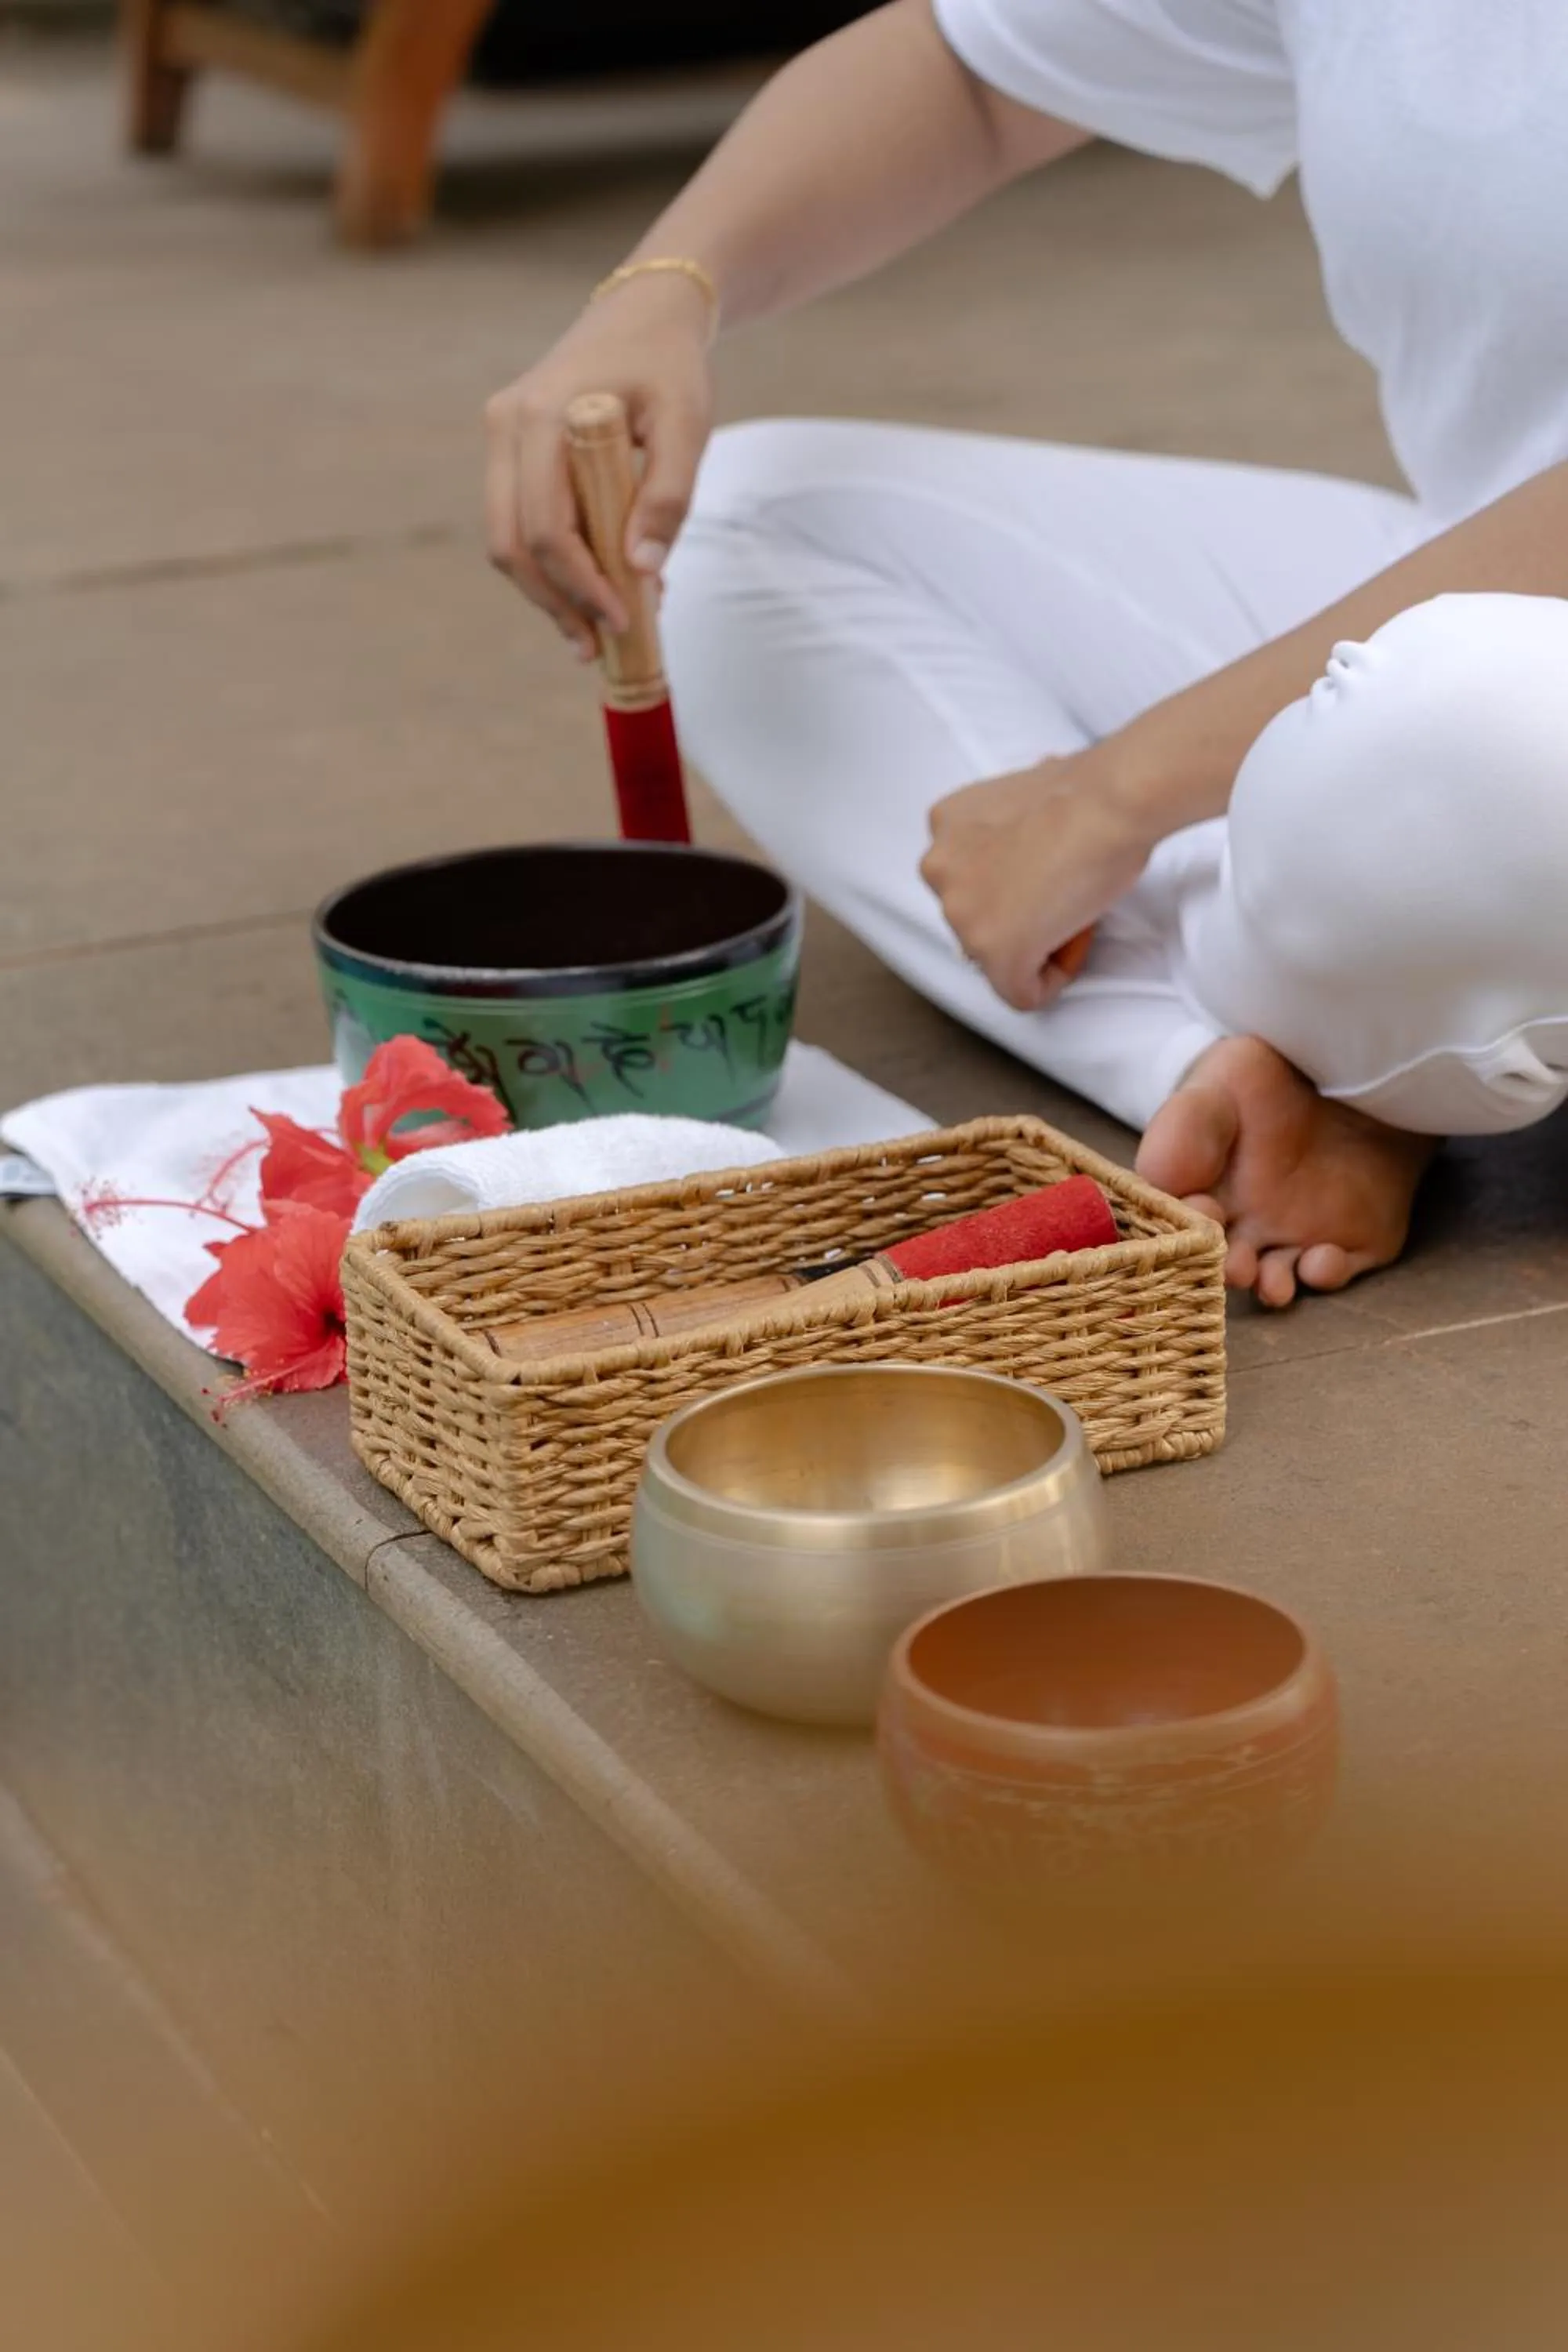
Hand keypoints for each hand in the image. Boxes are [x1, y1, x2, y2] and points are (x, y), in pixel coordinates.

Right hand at [484, 273, 715, 658]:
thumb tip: (641, 571)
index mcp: (542, 415)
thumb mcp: (688, 424)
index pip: (547, 525)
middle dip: (555, 602)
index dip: (581, 584)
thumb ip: (668, 496)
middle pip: (512, 543)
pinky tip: (594, 588)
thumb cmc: (670, 366)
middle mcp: (506, 426)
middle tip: (597, 648)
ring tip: (595, 630)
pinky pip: (520, 522)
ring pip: (507, 540)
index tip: (623, 620)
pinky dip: (553, 563)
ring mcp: (501, 438)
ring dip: (548, 592)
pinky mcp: (510, 450)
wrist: (645, 314)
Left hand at [921, 746, 1157, 1010]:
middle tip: (1065, 893)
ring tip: (1073, 908)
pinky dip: (1053, 978)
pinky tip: (1076, 937)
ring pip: (997, 958)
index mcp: (945, 825)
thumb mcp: (1022, 801)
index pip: (969, 880)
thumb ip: (1006, 836)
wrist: (1108, 802)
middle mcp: (939, 870)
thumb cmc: (1087, 792)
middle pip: (978, 921)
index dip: (1016, 884)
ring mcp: (962, 916)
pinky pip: (1021, 993)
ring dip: (1037, 942)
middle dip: (1021, 916)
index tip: (1050, 873)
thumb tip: (1026, 855)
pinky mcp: (996, 954)